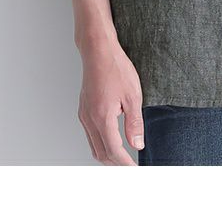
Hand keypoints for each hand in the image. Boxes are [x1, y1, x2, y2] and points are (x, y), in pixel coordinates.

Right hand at [78, 39, 143, 164]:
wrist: (98, 51)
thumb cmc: (115, 68)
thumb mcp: (133, 95)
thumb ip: (134, 123)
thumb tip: (137, 144)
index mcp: (102, 117)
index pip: (114, 150)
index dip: (125, 163)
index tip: (134, 169)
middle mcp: (89, 119)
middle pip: (101, 152)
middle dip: (116, 163)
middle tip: (130, 166)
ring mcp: (84, 114)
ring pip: (94, 145)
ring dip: (108, 154)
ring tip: (124, 156)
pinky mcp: (83, 109)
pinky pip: (90, 134)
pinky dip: (101, 142)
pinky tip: (112, 138)